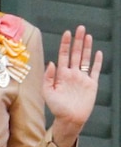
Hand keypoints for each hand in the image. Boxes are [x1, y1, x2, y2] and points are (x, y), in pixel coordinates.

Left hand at [43, 25, 101, 146]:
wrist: (69, 119)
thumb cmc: (56, 107)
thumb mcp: (47, 91)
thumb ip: (48, 77)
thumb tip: (52, 62)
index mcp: (61, 74)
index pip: (64, 55)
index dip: (66, 44)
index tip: (67, 33)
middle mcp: (72, 73)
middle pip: (76, 53)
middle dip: (78, 40)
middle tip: (80, 28)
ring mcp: (83, 78)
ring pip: (86, 59)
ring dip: (87, 47)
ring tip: (88, 36)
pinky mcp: (91, 85)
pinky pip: (95, 71)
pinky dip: (97, 62)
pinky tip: (98, 52)